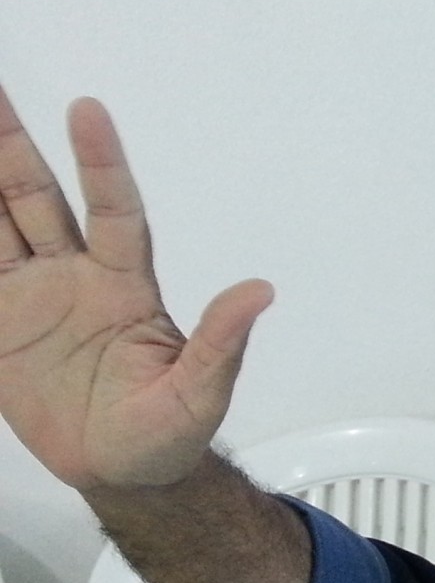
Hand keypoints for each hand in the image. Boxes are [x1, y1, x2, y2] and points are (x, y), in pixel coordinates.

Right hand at [0, 83, 270, 490]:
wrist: (124, 473)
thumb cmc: (170, 433)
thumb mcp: (200, 395)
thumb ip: (221, 343)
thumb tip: (261, 292)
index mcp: (125, 286)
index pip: (114, 210)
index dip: (101, 161)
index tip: (88, 109)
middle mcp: (75, 278)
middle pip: (37, 199)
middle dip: (12, 146)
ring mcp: (32, 298)